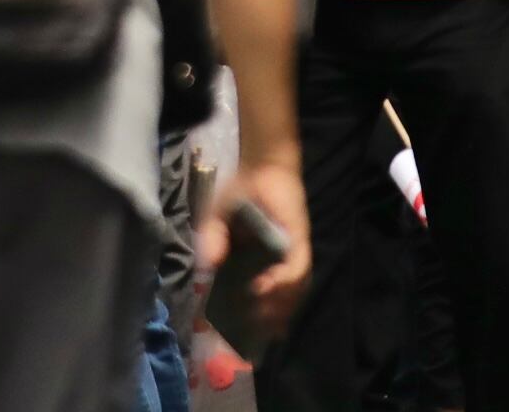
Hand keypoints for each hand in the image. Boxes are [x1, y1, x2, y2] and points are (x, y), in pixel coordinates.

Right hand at [197, 152, 313, 337]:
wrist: (262, 166)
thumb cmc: (239, 194)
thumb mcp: (215, 219)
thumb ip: (211, 240)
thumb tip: (209, 264)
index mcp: (252, 267)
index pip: (252, 304)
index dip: (248, 325)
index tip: (236, 343)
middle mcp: (273, 267)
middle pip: (275, 305)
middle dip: (264, 324)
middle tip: (249, 333)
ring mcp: (288, 257)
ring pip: (290, 294)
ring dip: (275, 306)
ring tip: (257, 311)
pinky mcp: (299, 243)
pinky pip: (298, 270)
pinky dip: (285, 282)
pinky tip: (267, 287)